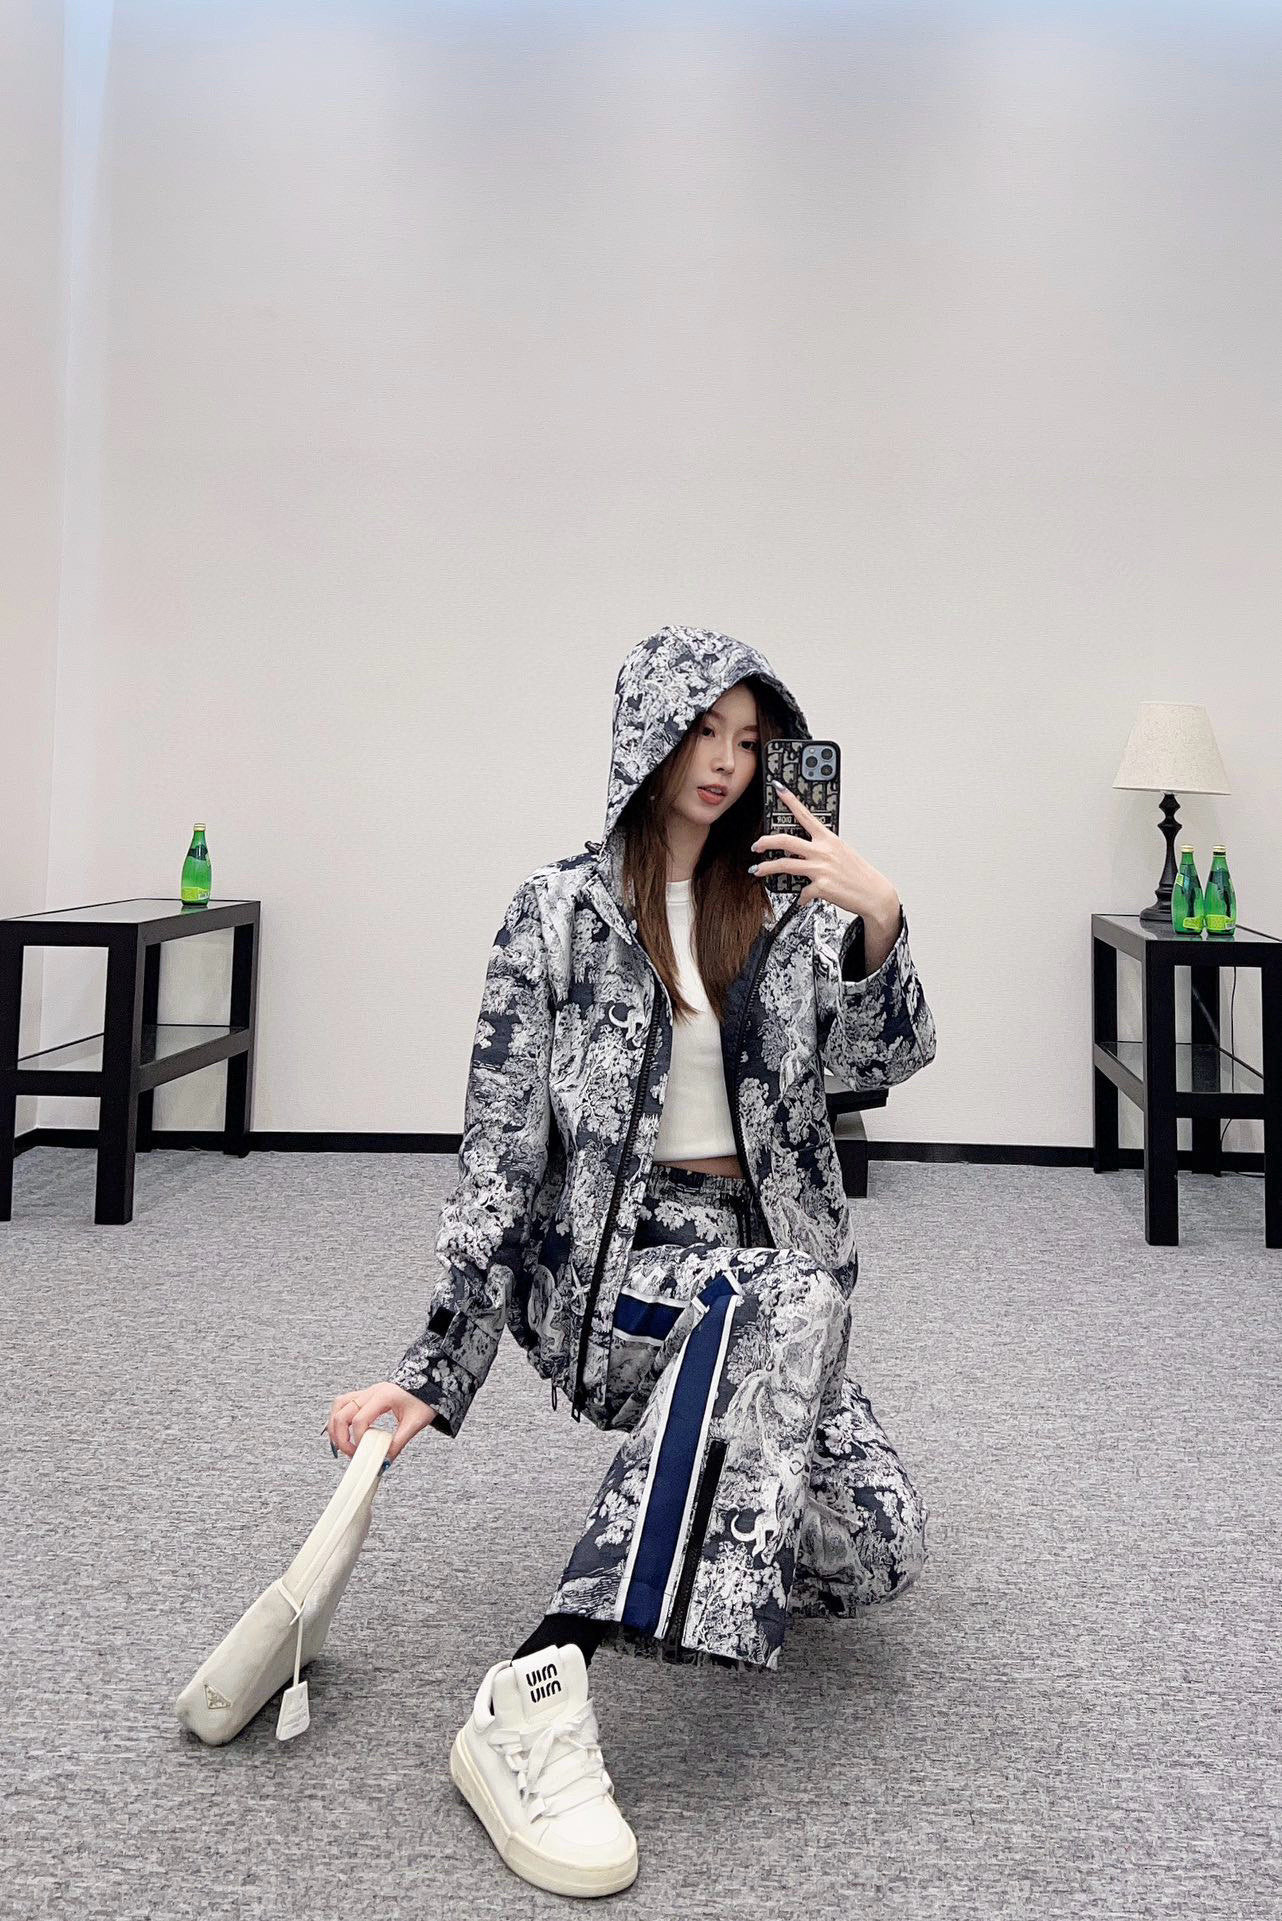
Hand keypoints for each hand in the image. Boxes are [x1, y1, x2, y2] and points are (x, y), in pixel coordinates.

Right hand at [325, 1382, 435, 1461]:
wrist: (428, 1383)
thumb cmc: (424, 1400)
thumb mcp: (414, 1424)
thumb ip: (398, 1443)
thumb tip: (384, 1462)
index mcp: (383, 1397)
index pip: (360, 1420)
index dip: (358, 1440)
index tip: (364, 1453)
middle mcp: (371, 1392)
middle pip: (342, 1413)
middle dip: (340, 1437)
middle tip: (350, 1454)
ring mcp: (367, 1392)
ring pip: (338, 1406)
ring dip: (335, 1426)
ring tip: (341, 1445)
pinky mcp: (365, 1395)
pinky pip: (343, 1403)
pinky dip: (338, 1418)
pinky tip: (342, 1432)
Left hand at [749, 781, 899, 924]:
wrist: (874, 893)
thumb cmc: (858, 873)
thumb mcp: (840, 852)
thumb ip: (819, 848)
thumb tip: (798, 850)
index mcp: (828, 839)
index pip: (805, 814)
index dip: (790, 800)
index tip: (778, 788)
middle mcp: (823, 851)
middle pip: (786, 840)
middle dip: (766, 841)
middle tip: (756, 845)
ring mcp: (821, 869)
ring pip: (785, 864)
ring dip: (766, 868)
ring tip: (758, 870)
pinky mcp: (821, 887)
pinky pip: (802, 892)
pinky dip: (800, 897)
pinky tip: (802, 898)